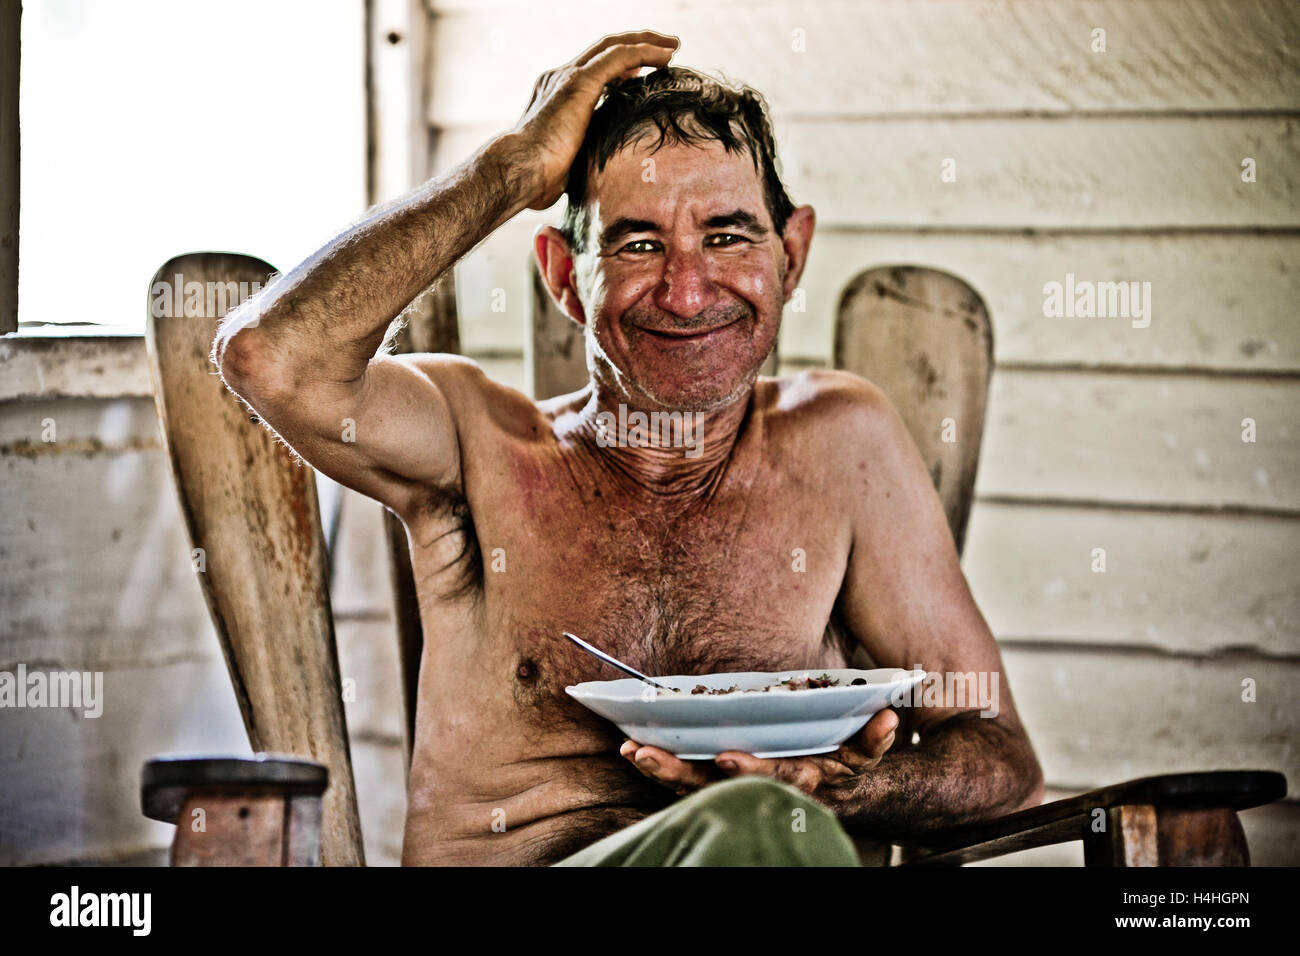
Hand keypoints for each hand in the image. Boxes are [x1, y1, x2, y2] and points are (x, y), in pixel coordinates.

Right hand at [506, 31, 678, 209]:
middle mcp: (560, 78)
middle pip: (604, 50)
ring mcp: (569, 77)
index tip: (641, 75)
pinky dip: (645, 52)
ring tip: (672, 47)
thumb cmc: (536, 180)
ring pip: (615, 47)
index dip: (619, 69)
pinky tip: (666, 56)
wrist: (518, 171)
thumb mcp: (565, 166)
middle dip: (636, 45)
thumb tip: (595, 187)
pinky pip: (620, 56)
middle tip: (665, 49)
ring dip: (647, 43)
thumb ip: (580, 162)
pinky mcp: (580, 82)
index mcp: (555, 95)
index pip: (591, 71)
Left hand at [620, 707, 899, 798]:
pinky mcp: (719, 789)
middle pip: (718, 789)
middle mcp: (763, 793)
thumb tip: (889, 715)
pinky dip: (660, 771)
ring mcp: (738, 794)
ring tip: (632, 751)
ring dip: (662, 771)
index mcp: (799, 781)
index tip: (724, 757)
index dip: (749, 771)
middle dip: (681, 773)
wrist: (835, 800)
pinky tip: (633, 752)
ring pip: (695, 790)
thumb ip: (873, 738)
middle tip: (648, 755)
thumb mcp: (864, 755)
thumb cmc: (845, 767)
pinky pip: (685, 785)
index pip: (772, 778)